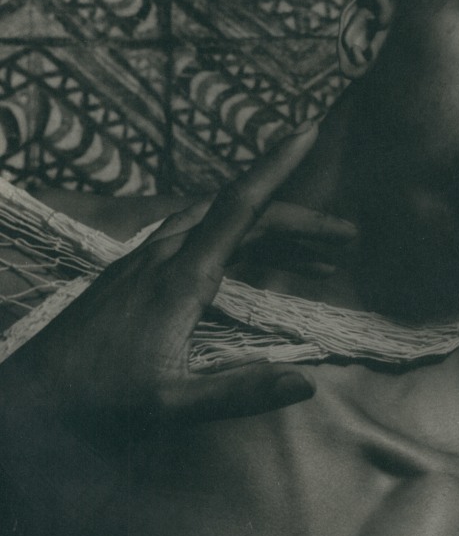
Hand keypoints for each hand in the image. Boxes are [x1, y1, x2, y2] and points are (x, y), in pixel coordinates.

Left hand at [14, 123, 347, 439]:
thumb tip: (306, 382)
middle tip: (347, 239)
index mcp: (181, 275)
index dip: (276, 166)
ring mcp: (148, 257)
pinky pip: (201, 237)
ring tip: (320, 258)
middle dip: (300, 222)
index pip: (238, 205)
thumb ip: (238, 392)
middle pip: (243, 215)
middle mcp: (166, 253)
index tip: (306, 131)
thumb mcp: (171, 404)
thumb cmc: (99, 397)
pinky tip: (258, 262)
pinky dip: (242, 243)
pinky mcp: (138, 269)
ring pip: (221, 224)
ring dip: (273, 233)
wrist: (34, 392)